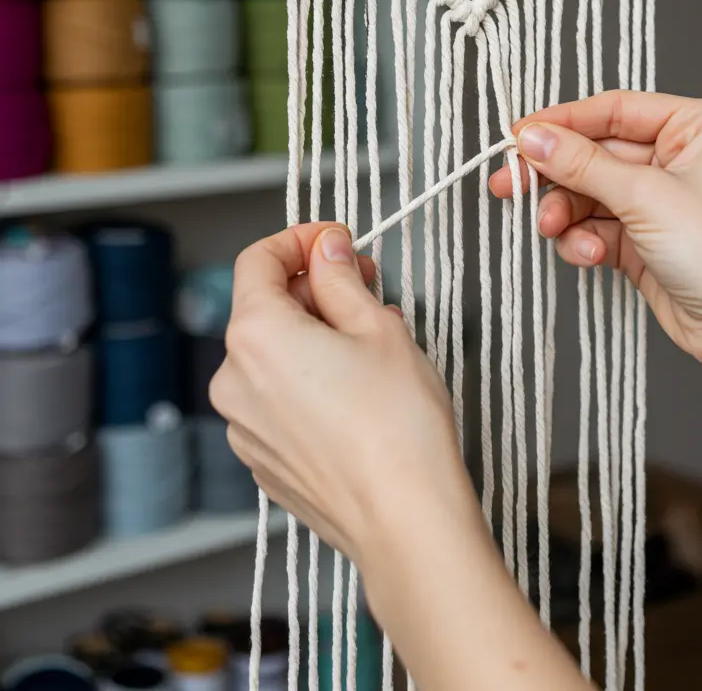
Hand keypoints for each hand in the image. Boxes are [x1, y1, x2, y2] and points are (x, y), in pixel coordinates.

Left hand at [210, 221, 469, 568]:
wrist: (406, 523)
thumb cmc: (398, 425)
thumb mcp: (378, 327)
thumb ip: (341, 279)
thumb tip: (326, 251)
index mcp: (255, 336)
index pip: (256, 261)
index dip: (297, 240)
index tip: (334, 241)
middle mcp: (233, 380)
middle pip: (263, 309)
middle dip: (313, 290)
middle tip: (368, 286)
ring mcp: (243, 427)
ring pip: (272, 357)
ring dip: (314, 337)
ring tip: (373, 342)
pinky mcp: (262, 462)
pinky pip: (277, 400)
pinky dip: (308, 381)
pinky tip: (358, 389)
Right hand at [490, 91, 701, 424]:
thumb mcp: (645, 196)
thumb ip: (582, 163)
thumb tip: (533, 138)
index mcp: (701, 126)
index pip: (616, 110)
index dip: (564, 122)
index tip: (519, 136)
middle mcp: (684, 158)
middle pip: (597, 153)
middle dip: (556, 175)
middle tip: (511, 183)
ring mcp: (665, 201)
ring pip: (591, 193)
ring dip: (566, 212)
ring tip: (552, 228)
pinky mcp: (648, 241)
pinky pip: (599, 227)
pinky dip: (584, 239)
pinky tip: (589, 254)